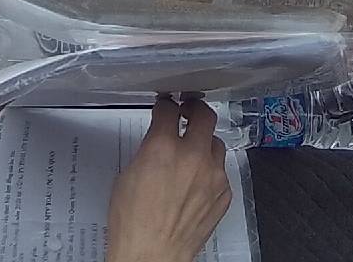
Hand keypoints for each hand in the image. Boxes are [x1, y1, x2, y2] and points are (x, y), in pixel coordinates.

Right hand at [107, 99, 230, 261]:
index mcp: (163, 147)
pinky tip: (197, 181)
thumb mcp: (128, 175)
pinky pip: (221, 171)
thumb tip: (157, 141)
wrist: (152, 254)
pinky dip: (210, 170)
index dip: (166, 106)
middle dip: (195, 109)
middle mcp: (193, 156)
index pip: (169, 110)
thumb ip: (148, 150)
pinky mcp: (223, 193)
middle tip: (189, 110)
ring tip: (193, 151)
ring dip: (205, 143)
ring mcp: (213, 175)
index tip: (166, 107)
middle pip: (205, 116)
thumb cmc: (134, 222)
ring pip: (217, 144)